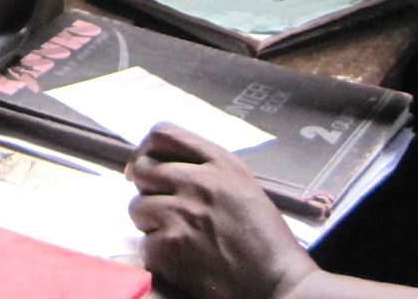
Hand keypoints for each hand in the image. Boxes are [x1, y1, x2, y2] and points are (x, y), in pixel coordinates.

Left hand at [127, 123, 317, 298]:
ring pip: (137, 207)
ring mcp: (183, 212)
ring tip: (179, 238)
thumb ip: (205, 168)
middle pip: (142, 168)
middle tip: (164, 209)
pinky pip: (146, 244)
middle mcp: (199, 181)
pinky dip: (159, 256)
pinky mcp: (172, 245)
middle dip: (147, 189)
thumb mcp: (241, 185)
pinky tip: (183, 262)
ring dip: (151, 224)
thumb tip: (157, 165)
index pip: (163, 133)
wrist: (280, 286)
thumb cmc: (264, 240)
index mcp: (220, 163)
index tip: (144, 167)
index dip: (146, 149)